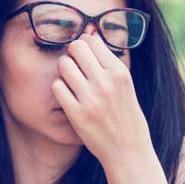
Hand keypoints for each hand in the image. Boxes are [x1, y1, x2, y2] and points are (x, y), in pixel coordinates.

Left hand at [51, 33, 151, 164]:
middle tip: (75, 69)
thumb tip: (90, 33)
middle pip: (75, 48)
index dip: (84, 47)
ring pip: (63, 65)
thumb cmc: (125, 115)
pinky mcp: (77, 114)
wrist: (128, 150)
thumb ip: (108, 62)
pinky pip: (57, 87)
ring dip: (64, 72)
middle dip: (72, 55)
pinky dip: (59, 89)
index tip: (85, 60)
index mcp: (119, 71)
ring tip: (71, 83)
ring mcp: (90, 98)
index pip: (91, 40)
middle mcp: (105, 81)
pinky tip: (67, 97)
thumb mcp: (125, 85)